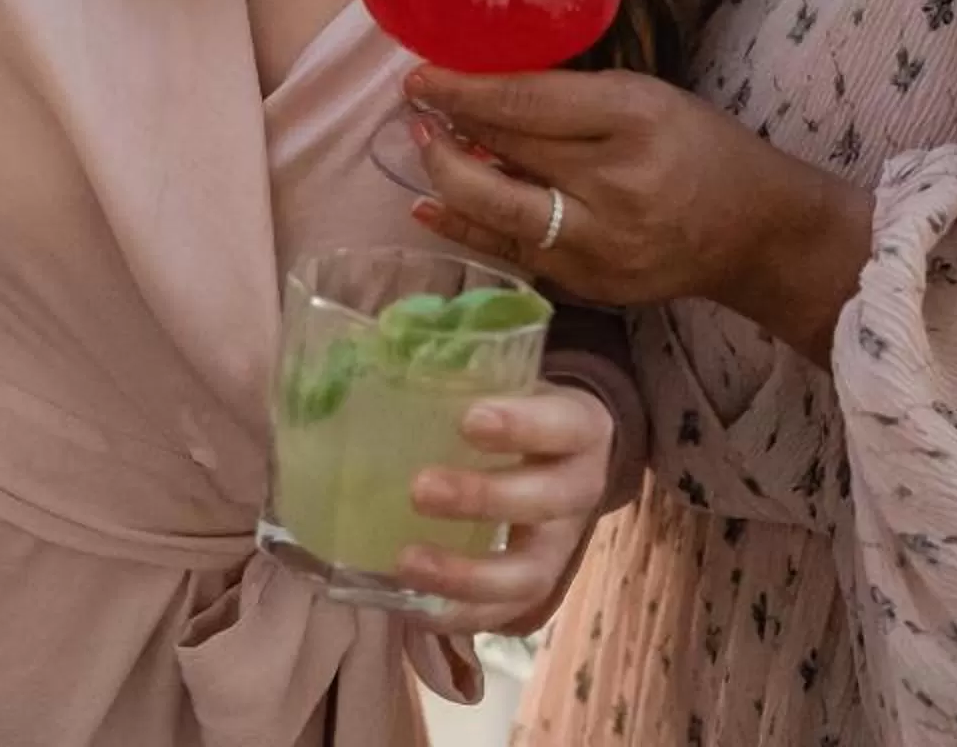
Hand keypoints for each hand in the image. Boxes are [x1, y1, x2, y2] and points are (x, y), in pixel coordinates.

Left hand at [393, 384, 611, 637]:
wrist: (565, 455)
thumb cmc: (519, 409)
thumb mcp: (507, 380)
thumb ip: (459, 371)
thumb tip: (378, 341)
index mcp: (578, 428)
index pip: (562, 425)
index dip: (522, 426)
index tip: (469, 419)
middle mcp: (579, 490)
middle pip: (546, 502)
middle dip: (483, 499)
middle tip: (421, 488)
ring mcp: (560, 547)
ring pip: (528, 575)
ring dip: (466, 575)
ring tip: (406, 562)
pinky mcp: (535, 587)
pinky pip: (503, 616)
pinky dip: (456, 616)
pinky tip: (408, 604)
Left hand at [404, 68, 873, 362]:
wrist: (752, 231)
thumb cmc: (695, 146)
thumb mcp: (644, 97)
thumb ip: (569, 95)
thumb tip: (482, 87)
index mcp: (633, 121)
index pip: (527, 102)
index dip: (463, 90)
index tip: (420, 77)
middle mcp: (615, 185)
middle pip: (505, 157)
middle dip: (445, 134)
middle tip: (415, 110)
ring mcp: (601, 245)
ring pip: (498, 214)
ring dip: (447, 179)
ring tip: (423, 148)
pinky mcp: (590, 285)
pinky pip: (513, 254)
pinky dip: (468, 227)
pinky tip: (434, 207)